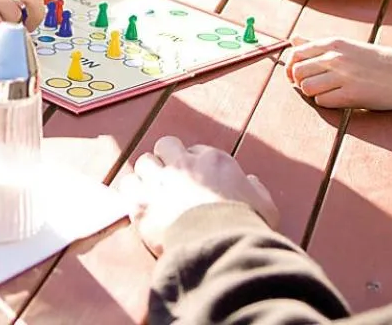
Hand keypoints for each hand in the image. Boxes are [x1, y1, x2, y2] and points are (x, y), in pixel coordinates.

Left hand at [121, 136, 277, 256]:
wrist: (217, 245)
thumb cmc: (243, 226)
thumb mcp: (264, 205)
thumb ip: (257, 189)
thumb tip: (251, 181)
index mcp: (213, 160)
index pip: (196, 150)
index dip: (194, 163)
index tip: (196, 178)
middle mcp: (183, 164)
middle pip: (166, 146)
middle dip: (167, 159)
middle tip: (170, 178)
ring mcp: (159, 182)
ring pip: (144, 162)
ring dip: (147, 174)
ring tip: (152, 189)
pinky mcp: (141, 203)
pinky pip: (126, 185)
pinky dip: (131, 192)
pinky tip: (138, 202)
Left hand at [286, 37, 391, 109]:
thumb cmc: (374, 60)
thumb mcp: (345, 46)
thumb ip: (317, 45)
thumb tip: (292, 40)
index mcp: (333, 43)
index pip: (295, 54)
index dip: (291, 67)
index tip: (297, 76)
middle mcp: (335, 57)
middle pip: (297, 72)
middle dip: (300, 82)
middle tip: (314, 87)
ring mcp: (343, 75)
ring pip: (306, 88)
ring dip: (312, 94)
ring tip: (327, 92)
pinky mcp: (351, 94)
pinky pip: (322, 101)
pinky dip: (326, 103)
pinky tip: (339, 99)